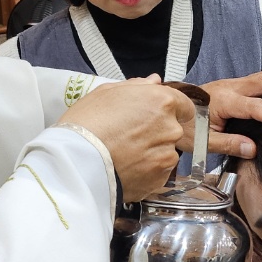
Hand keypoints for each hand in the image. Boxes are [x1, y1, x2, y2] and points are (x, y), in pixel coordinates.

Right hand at [59, 78, 194, 201]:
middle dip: (157, 131)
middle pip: (173, 129)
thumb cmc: (87, 123)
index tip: (155, 116)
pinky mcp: (160, 179)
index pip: (185, 105)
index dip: (170, 110)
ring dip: (151, 152)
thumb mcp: (106, 93)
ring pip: (165, 151)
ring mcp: (167, 155)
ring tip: (124, 154)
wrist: (77, 162)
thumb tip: (154, 82)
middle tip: (129, 136)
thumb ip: (137, 85)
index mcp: (161, 101)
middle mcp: (171, 128)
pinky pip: (158, 171)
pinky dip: (146, 170)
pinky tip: (126, 168)